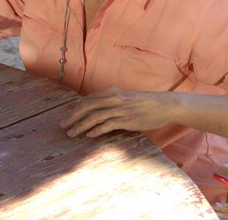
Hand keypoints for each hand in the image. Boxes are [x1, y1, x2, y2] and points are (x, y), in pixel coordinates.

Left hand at [60, 86, 176, 137]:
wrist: (165, 105)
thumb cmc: (146, 103)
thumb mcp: (126, 98)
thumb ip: (112, 102)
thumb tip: (98, 110)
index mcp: (112, 92)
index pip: (88, 100)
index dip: (75, 109)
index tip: (67, 117)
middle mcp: (114, 98)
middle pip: (87, 106)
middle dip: (72, 117)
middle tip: (63, 126)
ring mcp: (121, 109)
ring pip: (94, 116)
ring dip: (80, 126)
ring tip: (71, 133)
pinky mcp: (128, 120)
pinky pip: (108, 124)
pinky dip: (97, 129)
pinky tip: (89, 135)